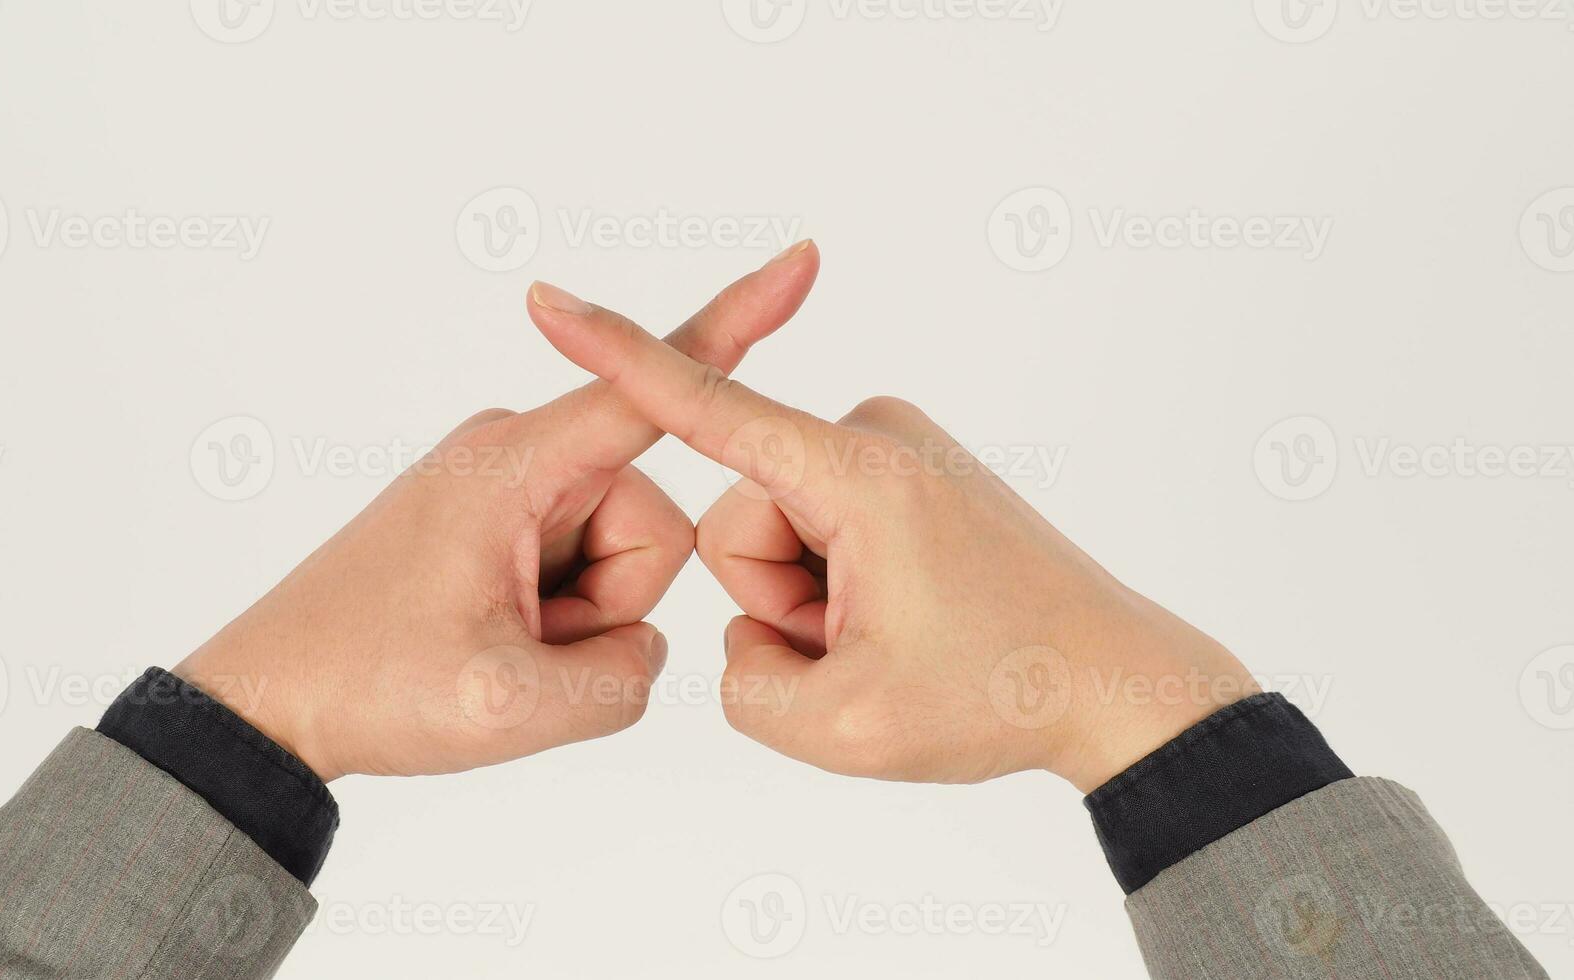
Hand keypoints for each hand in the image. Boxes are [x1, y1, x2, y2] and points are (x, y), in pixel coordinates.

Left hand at [173, 242, 820, 781]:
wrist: (270, 701)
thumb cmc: (366, 684)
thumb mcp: (510, 706)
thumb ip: (624, 677)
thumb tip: (646, 646)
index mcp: (516, 465)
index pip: (651, 393)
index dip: (736, 325)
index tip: (801, 261)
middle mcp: (517, 453)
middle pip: (653, 525)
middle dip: (607, 604)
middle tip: (515, 644)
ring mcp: (508, 485)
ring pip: (622, 556)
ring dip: (576, 621)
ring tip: (492, 644)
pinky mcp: (500, 518)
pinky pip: (582, 568)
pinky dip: (555, 620)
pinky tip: (490, 639)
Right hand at [528, 283, 1258, 791]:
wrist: (1117, 682)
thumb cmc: (1000, 697)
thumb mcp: (842, 730)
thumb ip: (744, 685)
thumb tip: (746, 636)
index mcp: (855, 475)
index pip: (706, 409)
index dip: (617, 357)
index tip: (548, 299)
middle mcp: (874, 435)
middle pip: (737, 522)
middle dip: (780, 599)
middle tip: (871, 646)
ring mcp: (895, 447)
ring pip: (776, 533)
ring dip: (814, 602)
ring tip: (898, 635)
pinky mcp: (907, 469)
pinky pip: (820, 528)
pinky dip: (842, 589)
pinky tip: (910, 619)